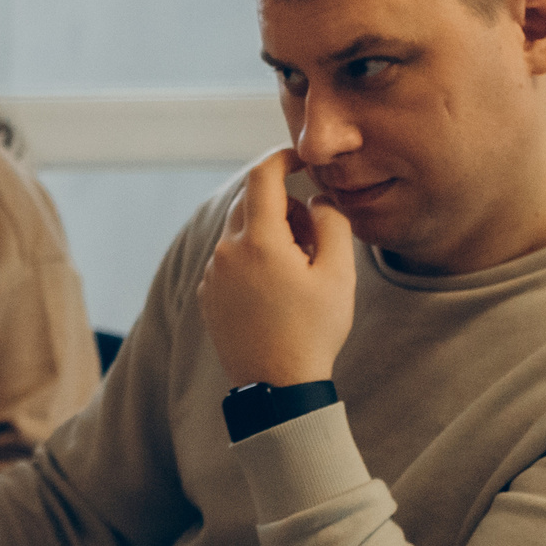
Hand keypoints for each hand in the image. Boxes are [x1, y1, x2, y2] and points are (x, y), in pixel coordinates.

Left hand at [197, 147, 355, 386]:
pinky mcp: (207, 293)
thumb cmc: (313, 330)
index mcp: (257, 241)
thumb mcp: (338, 274)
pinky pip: (230, 257)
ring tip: (299, 268)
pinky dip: (253, 256)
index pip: (262, 175)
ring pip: (240, 230)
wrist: (276, 386)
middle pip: (251, 201)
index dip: (282, 158)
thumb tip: (317, 199)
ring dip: (270, 233)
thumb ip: (332, 222)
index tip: (301, 160)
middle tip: (314, 236)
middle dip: (284, 205)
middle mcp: (225, 251)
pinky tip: (277, 287)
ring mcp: (212, 273)